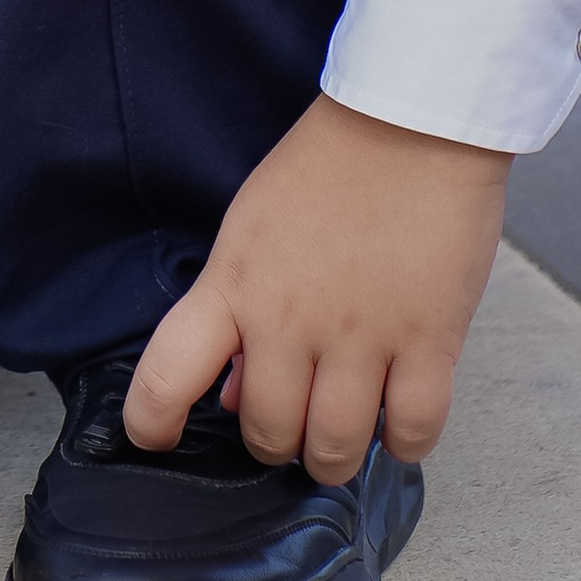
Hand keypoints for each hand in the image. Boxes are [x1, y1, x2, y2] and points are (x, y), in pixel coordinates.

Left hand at [125, 94, 508, 483]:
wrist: (410, 125)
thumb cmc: (327, 168)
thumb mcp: (254, 228)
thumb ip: (236, 308)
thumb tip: (231, 390)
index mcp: (234, 284)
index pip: (168, 374)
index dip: (152, 423)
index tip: (158, 439)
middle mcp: (289, 320)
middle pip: (267, 432)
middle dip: (275, 440)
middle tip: (290, 419)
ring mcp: (361, 336)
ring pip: (333, 448)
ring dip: (333, 456)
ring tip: (339, 433)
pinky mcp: (428, 341)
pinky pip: (411, 432)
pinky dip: (402, 444)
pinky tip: (396, 421)